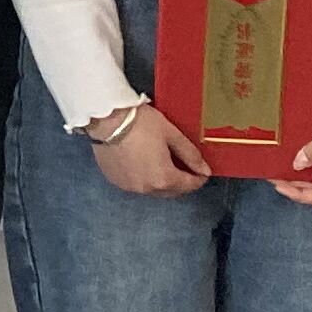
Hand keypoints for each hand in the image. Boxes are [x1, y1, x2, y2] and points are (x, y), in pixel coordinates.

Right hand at [92, 105, 211, 197]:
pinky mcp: (114, 180)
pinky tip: (141, 164)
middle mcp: (147, 189)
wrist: (106, 119)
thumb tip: (205, 171)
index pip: (189, 185)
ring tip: (162, 165)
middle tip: (184, 169)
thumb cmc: (141, 123)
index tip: (202, 171)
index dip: (199, 179)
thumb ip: (190, 155)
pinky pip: (135, 184)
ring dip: (161, 182)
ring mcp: (128, 186)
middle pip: (171, 191)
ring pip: (152, 189)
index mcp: (164, 178)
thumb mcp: (171, 134)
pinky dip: (143, 178)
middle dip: (181, 183)